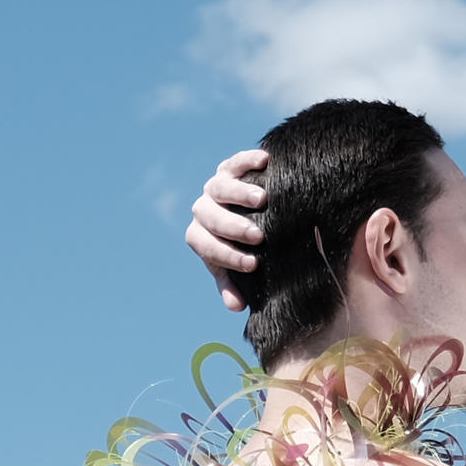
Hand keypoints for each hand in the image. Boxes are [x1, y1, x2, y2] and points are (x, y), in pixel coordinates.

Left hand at [185, 147, 267, 308]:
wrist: (245, 214)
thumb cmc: (240, 248)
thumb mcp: (234, 265)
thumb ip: (232, 283)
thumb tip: (236, 306)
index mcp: (199, 235)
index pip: (206, 246)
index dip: (227, 256)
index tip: (253, 265)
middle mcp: (203, 209)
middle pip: (210, 216)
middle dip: (233, 228)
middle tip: (257, 237)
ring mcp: (214, 185)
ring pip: (220, 186)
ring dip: (240, 193)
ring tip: (263, 200)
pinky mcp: (229, 166)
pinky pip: (235, 161)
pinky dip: (248, 159)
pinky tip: (266, 160)